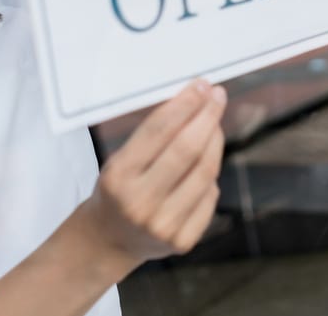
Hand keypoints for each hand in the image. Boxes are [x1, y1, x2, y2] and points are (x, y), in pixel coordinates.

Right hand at [77, 80, 226, 271]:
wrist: (109, 240)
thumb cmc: (118, 189)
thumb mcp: (120, 160)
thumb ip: (152, 136)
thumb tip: (193, 100)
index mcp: (119, 176)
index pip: (159, 130)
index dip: (185, 104)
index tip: (202, 85)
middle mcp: (140, 203)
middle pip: (188, 149)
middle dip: (207, 116)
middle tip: (217, 96)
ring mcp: (163, 226)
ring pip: (206, 171)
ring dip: (215, 140)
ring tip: (214, 124)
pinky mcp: (183, 241)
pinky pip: (210, 195)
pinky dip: (210, 174)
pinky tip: (205, 162)